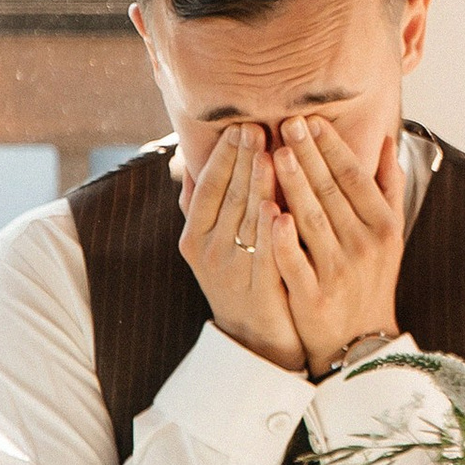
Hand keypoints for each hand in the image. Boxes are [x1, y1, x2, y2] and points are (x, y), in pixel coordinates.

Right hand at [178, 126, 304, 371]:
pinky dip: (268, 229)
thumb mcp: (213, 243)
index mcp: (194, 236)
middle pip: (227, 197)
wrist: (255, 339)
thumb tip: (188, 161)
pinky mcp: (256, 290)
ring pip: (245, 220)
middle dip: (242, 159)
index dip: (223, 155)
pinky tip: (276, 206)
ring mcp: (231, 272)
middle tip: (257, 127)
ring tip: (270, 153)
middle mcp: (208, 252)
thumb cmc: (240, 279)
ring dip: (256, 185)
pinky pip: (263, 254)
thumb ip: (205, 205)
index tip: (239, 125)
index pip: (208, 186)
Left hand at [268, 116, 406, 377]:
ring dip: (294, 185)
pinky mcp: (313, 297)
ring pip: (312, 220)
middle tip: (287, 123)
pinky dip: (283, 238)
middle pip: (331, 192)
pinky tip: (271, 213)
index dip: (332, 147)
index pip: (354, 177)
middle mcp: (364, 246)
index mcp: (383, 226)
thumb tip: (387, 140)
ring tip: (274, 153)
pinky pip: (295, 262)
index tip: (311, 120)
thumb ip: (388, 187)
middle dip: (309, 155)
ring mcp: (338, 271)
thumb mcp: (390, 235)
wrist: (361, 343)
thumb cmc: (372, 279)